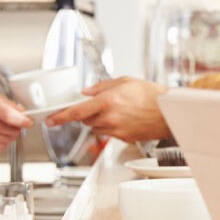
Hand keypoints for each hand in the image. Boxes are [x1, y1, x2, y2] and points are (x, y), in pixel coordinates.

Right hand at [0, 90, 31, 154]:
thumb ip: (9, 104)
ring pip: (9, 140)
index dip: (23, 120)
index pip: (9, 116)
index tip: (29, 121)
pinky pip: (1, 148)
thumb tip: (24, 113)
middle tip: (11, 121)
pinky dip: (1, 142)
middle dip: (16, 126)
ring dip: (9, 134)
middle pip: (12, 130)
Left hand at [45, 77, 170, 142]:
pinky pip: (109, 134)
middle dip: (88, 113)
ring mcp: (116, 130)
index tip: (50, 120)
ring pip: (96, 128)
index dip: (59, 117)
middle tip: (103, 105)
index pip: (76, 112)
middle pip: (85, 120)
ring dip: (100, 120)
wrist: (169, 112)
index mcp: (108, 101)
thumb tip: (87, 91)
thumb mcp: (126, 81)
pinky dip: (112, 127)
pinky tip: (126, 118)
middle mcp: (110, 118)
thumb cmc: (153, 95)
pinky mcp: (123, 138)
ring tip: (118, 111)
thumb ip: (102, 86)